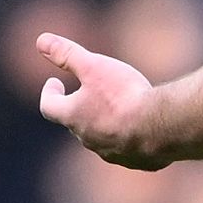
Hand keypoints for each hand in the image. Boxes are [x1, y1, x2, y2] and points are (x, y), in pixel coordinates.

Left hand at [31, 32, 160, 164]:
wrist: (160, 127)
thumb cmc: (123, 95)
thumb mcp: (93, 66)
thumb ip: (67, 54)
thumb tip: (41, 40)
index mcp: (73, 116)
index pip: (49, 107)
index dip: (49, 93)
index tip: (55, 82)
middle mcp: (88, 139)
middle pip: (75, 124)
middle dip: (79, 108)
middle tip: (87, 93)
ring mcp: (112, 154)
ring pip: (101, 139)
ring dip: (104, 125)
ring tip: (117, 110)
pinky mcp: (137, 162)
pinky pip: (128, 150)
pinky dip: (130, 139)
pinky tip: (143, 129)